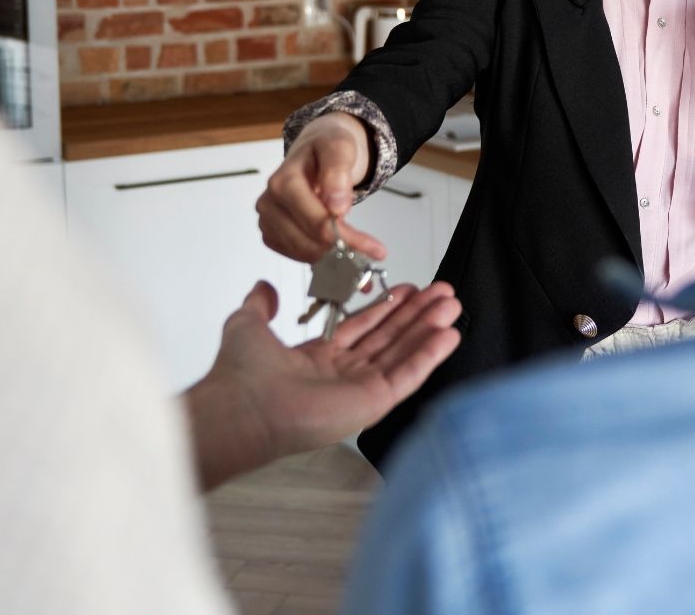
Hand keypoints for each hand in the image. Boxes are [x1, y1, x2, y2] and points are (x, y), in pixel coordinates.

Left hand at [182, 279, 462, 489]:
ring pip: (404, 353)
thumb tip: (263, 287)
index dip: (388, 308)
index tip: (409, 290)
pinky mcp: (372, 404)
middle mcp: (342, 374)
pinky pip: (408, 376)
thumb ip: (259, 305)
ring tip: (452, 306)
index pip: (363, 328)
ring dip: (429, 329)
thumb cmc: (241, 375)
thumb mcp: (247, 324)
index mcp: (318, 358)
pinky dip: (430, 355)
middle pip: (390, 338)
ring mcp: (360, 390)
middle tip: (442, 293)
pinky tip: (448, 335)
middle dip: (417, 314)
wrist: (243, 407)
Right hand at [257, 112, 385, 261]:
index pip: (316, 221)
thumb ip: (337, 171)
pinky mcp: (272, 232)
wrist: (315, 147)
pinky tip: (336, 251)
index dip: (345, 237)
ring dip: (331, 258)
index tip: (376, 250)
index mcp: (283, 182)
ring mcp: (268, 220)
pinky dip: (317, 257)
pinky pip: (295, 255)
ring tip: (358, 254)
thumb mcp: (339, 146)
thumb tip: (337, 207)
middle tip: (371, 254)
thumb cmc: (327, 145)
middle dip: (341, 250)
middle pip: (307, 242)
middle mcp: (269, 203)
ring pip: (301, 252)